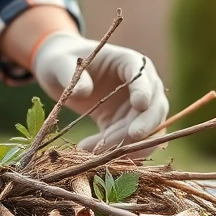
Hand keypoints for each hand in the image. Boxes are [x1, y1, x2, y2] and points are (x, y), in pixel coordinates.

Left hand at [30, 31, 170, 155]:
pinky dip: (116, 152)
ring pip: (147, 131)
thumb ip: (72, 76)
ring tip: (95, 151)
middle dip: (145, 124)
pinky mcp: (126, 125)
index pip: (144, 76)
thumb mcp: (61, 64)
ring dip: (127, 144)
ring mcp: (137, 108)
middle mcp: (142, 85)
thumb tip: (84, 92)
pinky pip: (130, 143)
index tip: (140, 104)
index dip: (144, 90)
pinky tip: (92, 155)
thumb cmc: (63, 61)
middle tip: (131, 137)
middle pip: (154, 107)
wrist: (61, 75)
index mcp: (130, 63)